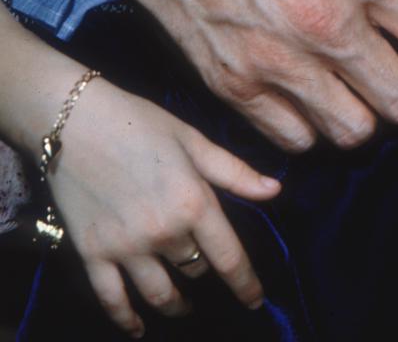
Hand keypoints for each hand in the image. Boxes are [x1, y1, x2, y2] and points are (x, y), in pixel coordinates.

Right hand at [49, 77, 279, 337]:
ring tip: (182, 306)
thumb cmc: (140, 123)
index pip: (228, 257)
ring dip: (175, 304)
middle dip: (204, 270)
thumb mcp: (194, 140)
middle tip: (205, 268)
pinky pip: (113, 300)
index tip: (255, 302)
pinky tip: (137, 329)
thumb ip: (234, 172)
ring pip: (160, 293)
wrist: (76, 121)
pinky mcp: (93, 254)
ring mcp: (126, 247)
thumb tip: (276, 191)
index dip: (245, 284)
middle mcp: (163, 232)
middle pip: (195, 269)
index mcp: (194, 202)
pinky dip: (126, 321)